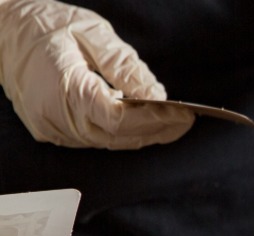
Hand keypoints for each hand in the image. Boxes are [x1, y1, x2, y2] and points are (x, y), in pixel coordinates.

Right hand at [0, 0, 192, 148]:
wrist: (2, 30)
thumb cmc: (45, 24)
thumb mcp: (91, 32)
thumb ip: (124, 65)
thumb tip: (156, 94)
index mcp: (65, 86)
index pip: (119, 118)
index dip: (155, 120)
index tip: (184, 114)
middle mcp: (56, 115)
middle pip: (117, 136)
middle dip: (156, 130)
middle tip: (185, 122)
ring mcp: (51, 127)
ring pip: (107, 142)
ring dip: (140, 135)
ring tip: (170, 123)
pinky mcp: (50, 131)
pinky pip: (92, 139)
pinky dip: (118, 133)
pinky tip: (137, 123)